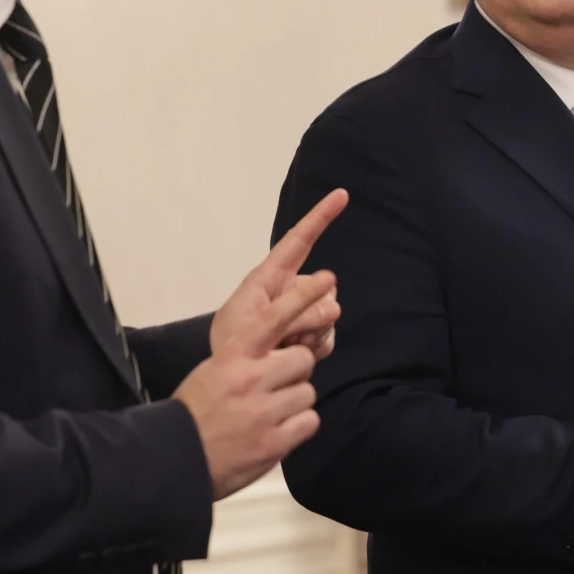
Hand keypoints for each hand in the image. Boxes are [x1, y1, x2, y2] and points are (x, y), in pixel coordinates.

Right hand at [175, 192, 348, 499]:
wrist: (176, 460)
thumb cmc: (196, 411)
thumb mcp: (212, 371)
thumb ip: (246, 357)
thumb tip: (282, 347)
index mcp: (233, 356)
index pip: (273, 319)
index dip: (302, 297)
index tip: (326, 278)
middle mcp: (251, 379)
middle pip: (303, 359)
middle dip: (295, 371)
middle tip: (274, 386)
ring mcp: (264, 412)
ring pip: (308, 392)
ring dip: (295, 403)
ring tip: (269, 415)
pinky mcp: (275, 443)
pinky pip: (309, 421)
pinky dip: (298, 428)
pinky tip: (275, 432)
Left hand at [212, 190, 348, 360]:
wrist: (232, 380)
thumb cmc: (234, 340)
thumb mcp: (256, 321)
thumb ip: (295, 309)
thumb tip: (334, 304)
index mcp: (272, 275)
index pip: (300, 240)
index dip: (320, 216)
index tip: (341, 193)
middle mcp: (292, 289)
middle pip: (325, 286)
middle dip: (312, 312)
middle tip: (287, 335)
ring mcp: (304, 313)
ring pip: (330, 314)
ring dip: (312, 334)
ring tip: (285, 347)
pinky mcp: (312, 335)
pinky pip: (329, 337)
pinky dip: (317, 348)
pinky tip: (299, 355)